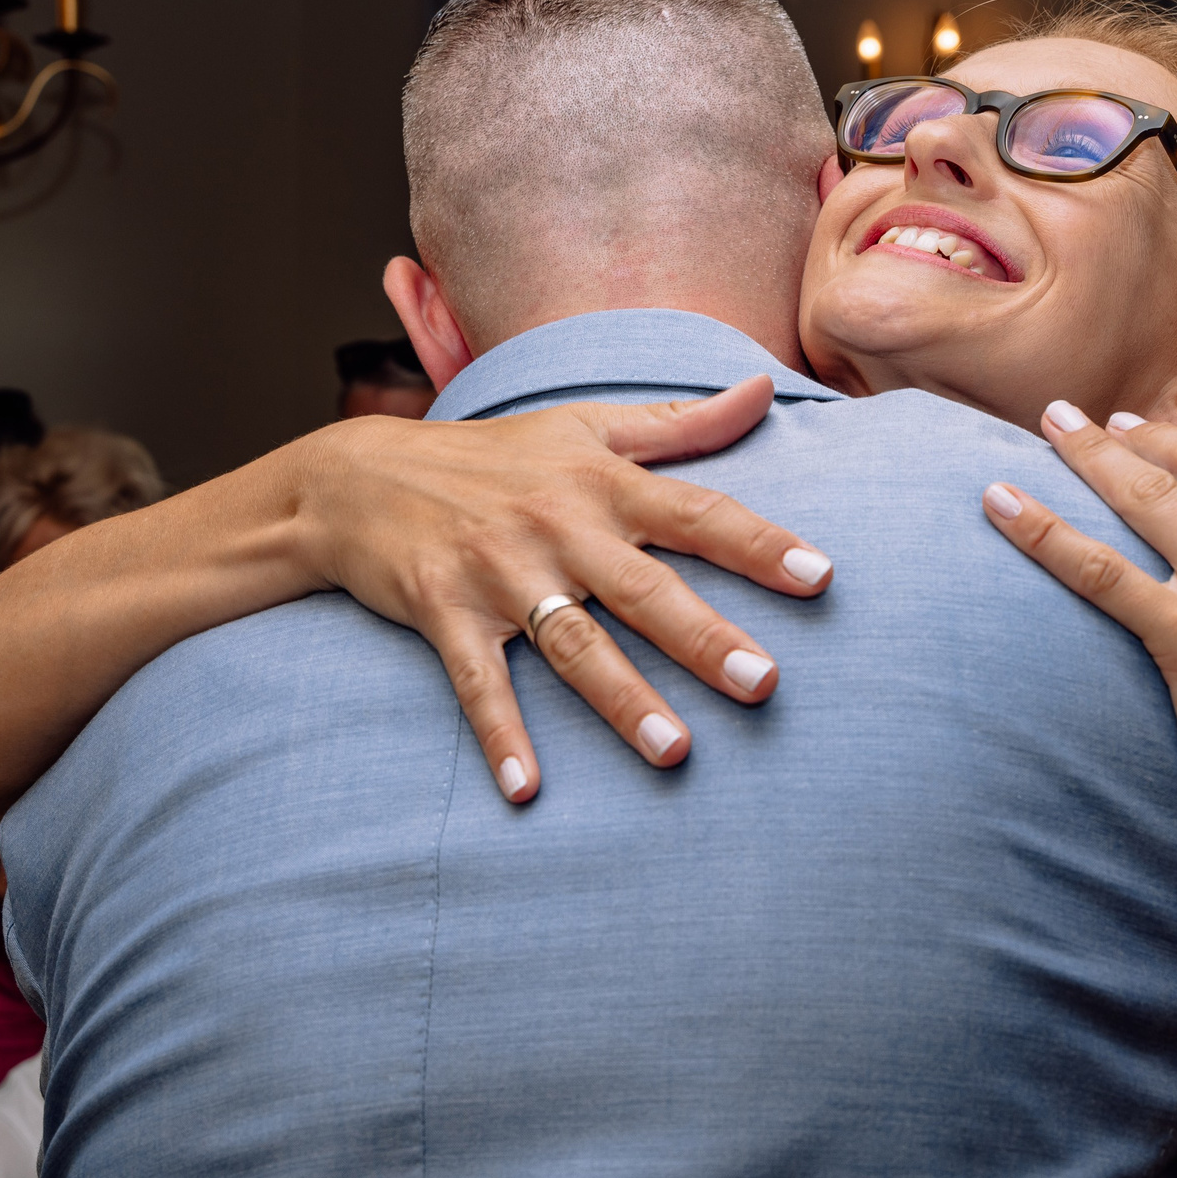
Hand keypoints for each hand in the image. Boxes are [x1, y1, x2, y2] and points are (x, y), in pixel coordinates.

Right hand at [300, 375, 833, 802]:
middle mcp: (557, 526)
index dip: (760, 543)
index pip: (697, 512)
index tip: (820, 577)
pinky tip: (526, 790)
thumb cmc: (488, 454)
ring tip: (676, 753)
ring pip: (574, 644)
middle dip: (706, 638)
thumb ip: (679, 421)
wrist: (356, 477)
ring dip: (624, 701)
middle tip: (765, 685)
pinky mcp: (443, 612)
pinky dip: (501, 737)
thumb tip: (763, 387)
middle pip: (645, 589)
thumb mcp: (582, 425)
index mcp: (600, 482)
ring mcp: (499, 572)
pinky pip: (479, 683)